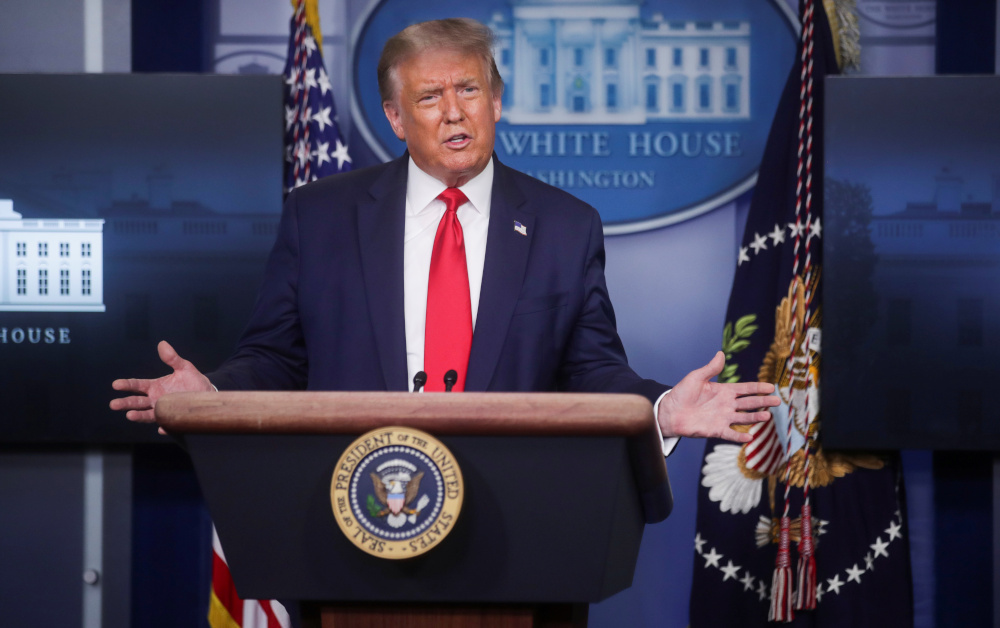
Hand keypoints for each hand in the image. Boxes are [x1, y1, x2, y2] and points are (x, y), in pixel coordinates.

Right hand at [110, 341, 213, 425]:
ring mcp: (163, 411)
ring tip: (130, 415)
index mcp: (155, 387)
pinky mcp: (174, 420)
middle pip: (137, 402)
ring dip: (139, 416)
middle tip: (113, 404)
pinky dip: (164, 427)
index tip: (116, 384)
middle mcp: (155, 400)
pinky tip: (161, 429)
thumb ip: (172, 358)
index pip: (137, 385)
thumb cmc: (194, 381)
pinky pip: (168, 426)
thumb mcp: (184, 368)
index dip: (127, 385)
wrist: (208, 394)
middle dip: (125, 403)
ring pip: (147, 415)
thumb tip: (162, 344)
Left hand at [657, 351, 778, 442]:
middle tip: (777, 401)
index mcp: (723, 391)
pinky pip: (730, 434)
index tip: (771, 387)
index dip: (758, 388)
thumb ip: (710, 369)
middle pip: (748, 403)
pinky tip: (750, 437)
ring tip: (767, 417)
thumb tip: (721, 353)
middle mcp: (726, 405)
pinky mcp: (715, 430)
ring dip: (755, 418)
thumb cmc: (681, 393)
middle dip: (763, 402)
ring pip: (743, 418)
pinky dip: (740, 436)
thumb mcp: (696, 377)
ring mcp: (722, 418)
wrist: (669, 411)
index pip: (745, 389)